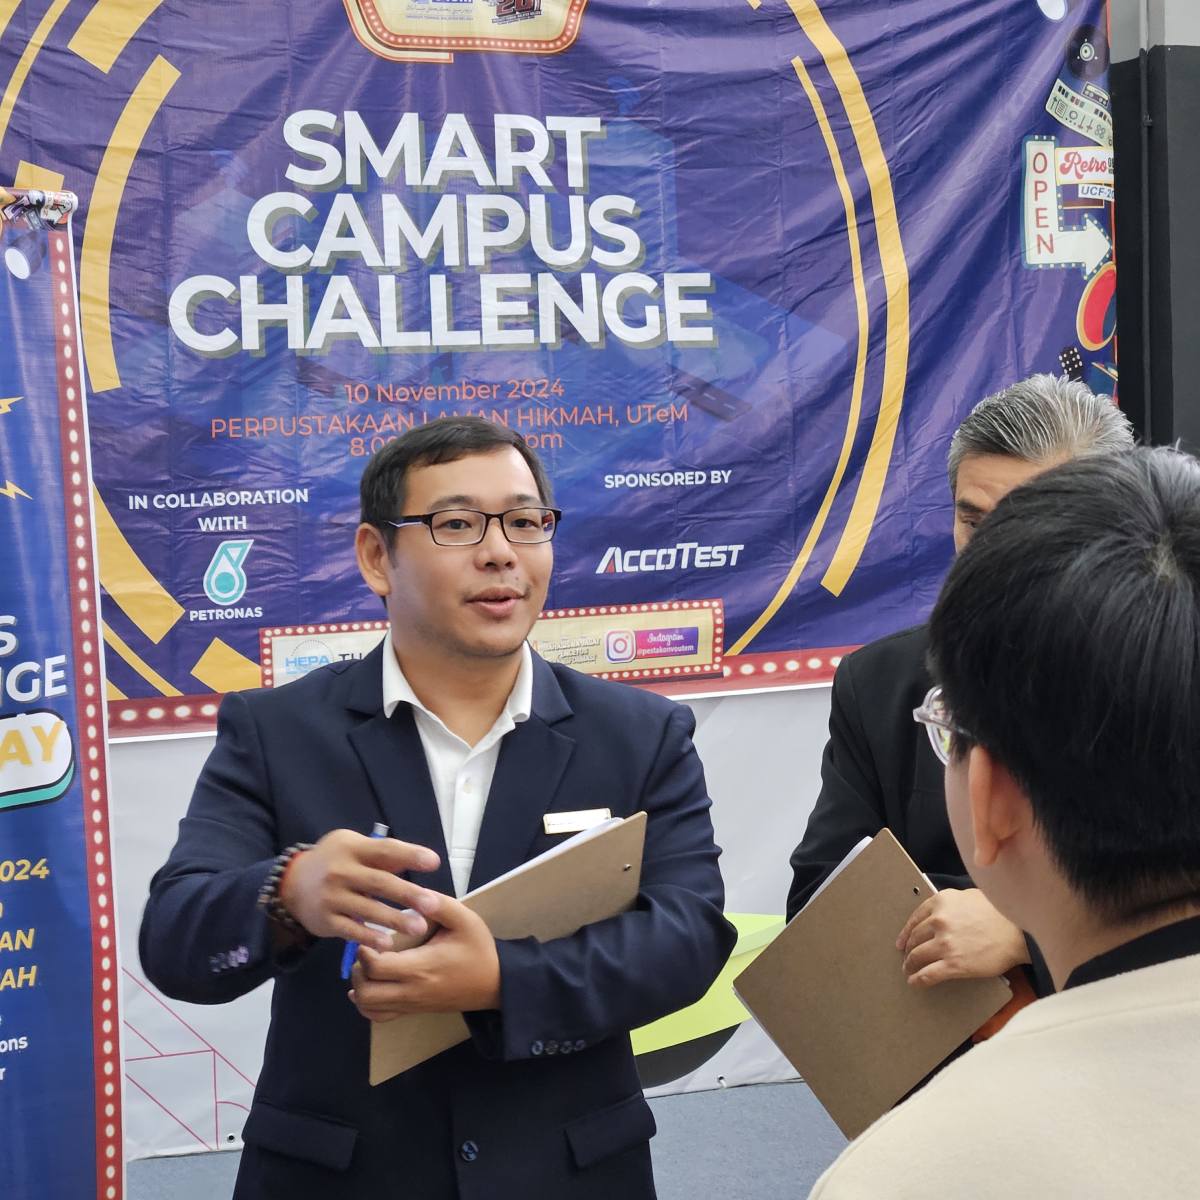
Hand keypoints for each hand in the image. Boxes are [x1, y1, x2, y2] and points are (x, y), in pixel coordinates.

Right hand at [278, 828, 438, 946]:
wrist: (292, 884)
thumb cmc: (334, 861)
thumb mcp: (354, 847)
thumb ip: (381, 855)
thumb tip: (418, 859)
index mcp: (353, 848)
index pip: (385, 850)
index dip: (410, 855)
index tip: (434, 862)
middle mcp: (341, 871)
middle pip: (379, 883)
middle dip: (407, 894)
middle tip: (433, 904)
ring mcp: (332, 897)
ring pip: (368, 909)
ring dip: (395, 919)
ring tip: (419, 927)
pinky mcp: (326, 920)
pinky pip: (351, 930)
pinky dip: (369, 937)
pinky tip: (388, 944)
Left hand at [349, 889, 500, 1020]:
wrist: (495, 983)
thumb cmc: (478, 949)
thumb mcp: (465, 920)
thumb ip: (440, 905)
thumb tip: (416, 893)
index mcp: (421, 967)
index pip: (376, 968)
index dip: (364, 952)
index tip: (368, 935)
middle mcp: (411, 991)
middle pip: (366, 992)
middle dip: (358, 970)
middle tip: (367, 950)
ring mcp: (411, 1005)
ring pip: (368, 1007)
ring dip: (360, 986)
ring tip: (369, 965)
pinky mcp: (413, 1010)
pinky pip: (379, 1016)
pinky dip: (367, 1004)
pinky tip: (370, 986)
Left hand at [896, 888, 1028, 987]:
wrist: (1018, 934)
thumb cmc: (1000, 913)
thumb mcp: (970, 896)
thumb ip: (951, 902)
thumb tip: (941, 911)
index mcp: (941, 902)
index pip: (915, 918)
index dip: (907, 932)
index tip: (903, 940)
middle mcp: (938, 921)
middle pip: (915, 938)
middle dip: (909, 949)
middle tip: (906, 956)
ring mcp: (944, 944)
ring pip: (917, 956)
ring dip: (910, 965)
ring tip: (908, 970)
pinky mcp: (953, 964)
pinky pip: (928, 974)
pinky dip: (918, 979)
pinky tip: (914, 982)